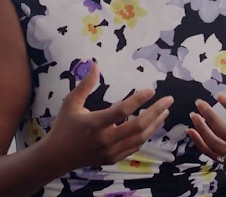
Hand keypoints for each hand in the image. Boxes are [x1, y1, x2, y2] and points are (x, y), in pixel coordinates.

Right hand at [42, 64, 172, 169]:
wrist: (57, 156)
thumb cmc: (64, 126)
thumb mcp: (71, 103)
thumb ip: (85, 85)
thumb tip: (96, 65)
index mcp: (94, 123)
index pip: (121, 111)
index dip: (138, 100)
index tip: (151, 90)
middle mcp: (105, 139)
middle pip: (138, 126)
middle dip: (156, 112)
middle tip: (168, 100)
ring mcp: (110, 151)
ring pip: (140, 138)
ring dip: (155, 124)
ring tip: (165, 111)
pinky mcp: (113, 159)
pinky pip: (135, 147)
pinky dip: (146, 135)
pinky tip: (152, 125)